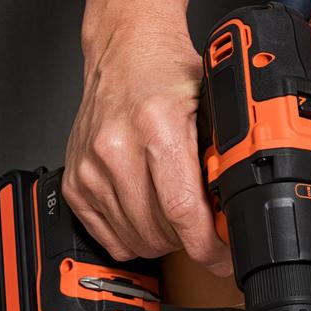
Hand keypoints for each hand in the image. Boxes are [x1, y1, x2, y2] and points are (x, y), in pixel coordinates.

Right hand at [63, 0, 231, 276]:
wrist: (123, 51)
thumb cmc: (165, 73)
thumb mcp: (211, 105)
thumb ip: (223, 156)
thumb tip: (236, 207)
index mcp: (156, 128)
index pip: (182, 210)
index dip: (207, 247)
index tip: (223, 258)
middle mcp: (116, 150)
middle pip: (159, 232)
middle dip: (190, 241)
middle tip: (204, 227)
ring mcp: (90, 168)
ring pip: (135, 240)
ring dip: (163, 240)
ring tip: (176, 217)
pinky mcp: (75, 181)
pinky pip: (107, 236)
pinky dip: (132, 238)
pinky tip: (148, 217)